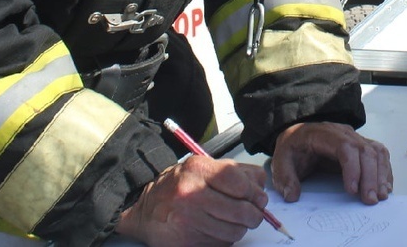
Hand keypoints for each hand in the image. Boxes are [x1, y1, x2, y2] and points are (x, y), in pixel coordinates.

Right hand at [115, 155, 268, 245]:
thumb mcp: (203, 167)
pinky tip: (216, 229)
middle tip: (254, 214)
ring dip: (239, 228)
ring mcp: (189, 219)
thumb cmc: (179, 186)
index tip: (258, 198)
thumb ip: (234, 172)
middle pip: (241, 210)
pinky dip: (225, 239)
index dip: (255, 193)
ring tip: (231, 221)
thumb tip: (260, 188)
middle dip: (254, 215)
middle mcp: (192, 193)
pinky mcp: (188, 241)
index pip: (240, 183)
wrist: (145, 210)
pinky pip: (222, 244)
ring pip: (235, 231)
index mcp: (198, 169)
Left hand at [270, 122, 392, 204]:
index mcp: (322, 134)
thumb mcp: (281, 161)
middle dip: (370, 176)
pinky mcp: (361, 147)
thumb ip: (285, 178)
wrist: (298, 136)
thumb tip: (291, 195)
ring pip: (376, 151)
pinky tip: (385, 188)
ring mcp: (355, 138)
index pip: (344, 146)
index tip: (352, 190)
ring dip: (381, 174)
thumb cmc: (293, 149)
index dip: (352, 168)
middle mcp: (343, 133)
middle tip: (370, 200)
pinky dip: (385, 171)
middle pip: (364, 150)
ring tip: (381, 196)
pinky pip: (379, 155)